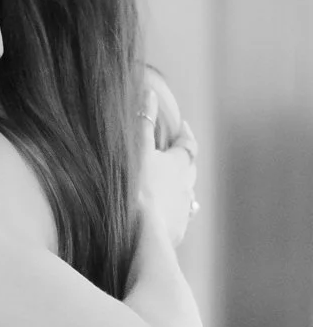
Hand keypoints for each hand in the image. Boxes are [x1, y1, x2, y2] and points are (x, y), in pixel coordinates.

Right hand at [138, 90, 198, 248]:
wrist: (140, 234)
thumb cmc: (136, 188)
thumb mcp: (137, 148)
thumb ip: (143, 120)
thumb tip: (149, 91)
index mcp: (179, 164)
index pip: (187, 144)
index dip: (185, 134)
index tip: (183, 127)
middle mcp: (186, 186)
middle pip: (189, 169)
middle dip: (183, 161)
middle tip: (176, 155)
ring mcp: (182, 211)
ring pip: (185, 196)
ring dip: (179, 189)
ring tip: (171, 188)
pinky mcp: (175, 232)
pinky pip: (177, 219)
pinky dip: (171, 213)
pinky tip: (163, 217)